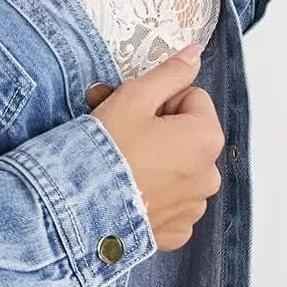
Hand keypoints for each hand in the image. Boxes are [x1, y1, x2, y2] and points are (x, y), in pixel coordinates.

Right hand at [89, 43, 223, 251]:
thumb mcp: (135, 98)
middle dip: (156, 128)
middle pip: (186, 134)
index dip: (160, 100)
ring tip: (118, 162)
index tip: (132, 110)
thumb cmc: (107, 151)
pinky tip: (126, 190)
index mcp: (207, 139)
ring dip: (154, 160)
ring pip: (177, 168)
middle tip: (117, 130)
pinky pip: (168, 202)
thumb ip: (170, 73)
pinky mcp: (174, 233)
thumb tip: (195, 53)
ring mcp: (192, 208)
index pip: (191, 98)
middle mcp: (209, 176)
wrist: (77, 209)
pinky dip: (152, 194)